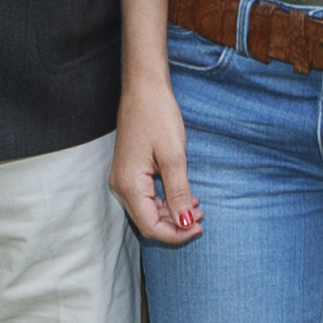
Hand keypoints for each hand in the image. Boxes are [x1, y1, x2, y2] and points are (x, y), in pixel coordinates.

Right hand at [112, 70, 201, 248]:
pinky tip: (183, 196)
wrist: (144, 89)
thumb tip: (185, 223)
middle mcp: (120, 185)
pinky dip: (164, 201)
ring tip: (196, 206)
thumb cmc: (157, 116)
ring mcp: (123, 179)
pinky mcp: (129, 172)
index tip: (198, 228)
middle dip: (175, 224)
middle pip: (147, 222)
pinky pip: (145, 197)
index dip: (175, 234)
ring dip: (171, 213)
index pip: (150, 226)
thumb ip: (178, 193)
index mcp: (129, 185)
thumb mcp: (173, 157)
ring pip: (147, 211)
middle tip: (201, 216)